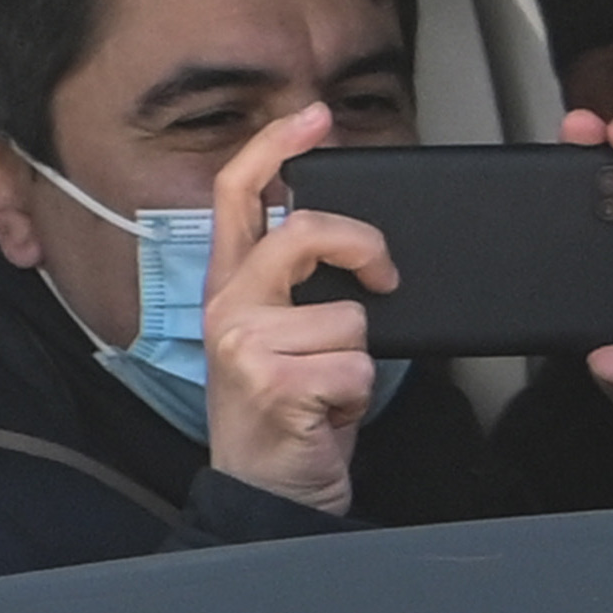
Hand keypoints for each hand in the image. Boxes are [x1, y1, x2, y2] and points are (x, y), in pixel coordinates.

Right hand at [203, 103, 393, 516]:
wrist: (269, 493)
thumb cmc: (289, 415)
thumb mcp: (284, 339)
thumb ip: (300, 288)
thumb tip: (356, 246)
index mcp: (230, 287)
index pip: (239, 195)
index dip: (276, 147)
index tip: (316, 119)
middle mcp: (228, 308)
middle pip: (305, 233)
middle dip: (363, 247)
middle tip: (385, 279)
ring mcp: (245, 344)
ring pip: (349, 315)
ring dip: (361, 356)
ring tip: (331, 386)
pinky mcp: (276, 382)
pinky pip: (358, 362)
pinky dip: (361, 392)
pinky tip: (328, 413)